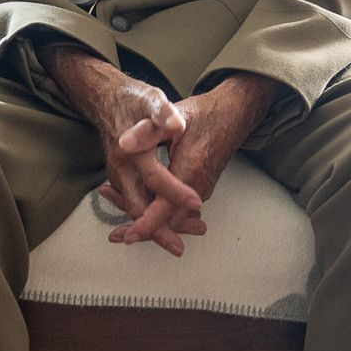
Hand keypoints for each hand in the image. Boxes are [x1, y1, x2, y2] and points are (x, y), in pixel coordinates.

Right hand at [37, 45, 203, 256]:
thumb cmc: (134, 100)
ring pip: (136, 209)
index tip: (197, 202)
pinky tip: (168, 223)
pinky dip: (150, 216)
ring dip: (156, 226)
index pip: (155, 178)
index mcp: (131, 151)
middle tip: (179, 247)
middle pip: (138, 207)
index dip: (176, 192)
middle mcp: (120, 169)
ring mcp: (118, 176)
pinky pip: (135, 202)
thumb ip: (164, 113)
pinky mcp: (121, 179)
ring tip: (180, 240)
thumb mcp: (152, 100)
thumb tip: (177, 125)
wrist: (108, 100)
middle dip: (158, 230)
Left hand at [103, 73, 281, 249]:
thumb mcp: (174, 116)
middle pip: (169, 220)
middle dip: (143, 229)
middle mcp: (198, 186)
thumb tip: (122, 143)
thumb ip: (148, 131)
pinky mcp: (200, 188)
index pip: (167, 206)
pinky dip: (160, 212)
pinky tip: (142, 206)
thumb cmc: (204, 114)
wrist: (234, 115)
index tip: (128, 236)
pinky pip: (180, 209)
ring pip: (174, 217)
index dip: (147, 223)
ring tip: (121, 225)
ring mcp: (201, 190)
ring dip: (150, 221)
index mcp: (190, 169)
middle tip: (115, 235)